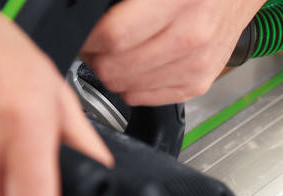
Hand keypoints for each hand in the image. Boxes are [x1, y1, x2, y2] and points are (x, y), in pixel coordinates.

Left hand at [82, 0, 264, 105]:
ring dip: (113, 74)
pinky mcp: (199, 83)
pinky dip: (133, 86)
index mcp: (180, 1)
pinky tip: (136, 67)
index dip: (89, 38)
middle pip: (117, 67)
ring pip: (128, 88)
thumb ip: (123, 1)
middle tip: (94, 44)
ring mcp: (197, 65)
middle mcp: (191, 37)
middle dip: (96, 58)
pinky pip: (146, 99)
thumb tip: (91, 16)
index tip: (84, 33)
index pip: (114, 36)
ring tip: (115, 54)